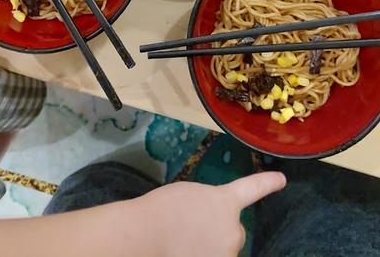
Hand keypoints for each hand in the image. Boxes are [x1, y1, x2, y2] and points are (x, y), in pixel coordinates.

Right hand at [135, 172, 285, 255]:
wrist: (148, 235)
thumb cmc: (163, 210)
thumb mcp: (189, 196)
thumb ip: (207, 206)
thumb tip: (208, 222)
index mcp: (225, 201)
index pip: (252, 189)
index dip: (268, 184)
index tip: (281, 180)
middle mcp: (234, 228)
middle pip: (234, 231)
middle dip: (220, 233)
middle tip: (193, 232)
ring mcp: (228, 252)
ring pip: (223, 252)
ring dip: (210, 249)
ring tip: (182, 245)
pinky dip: (203, 256)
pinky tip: (183, 251)